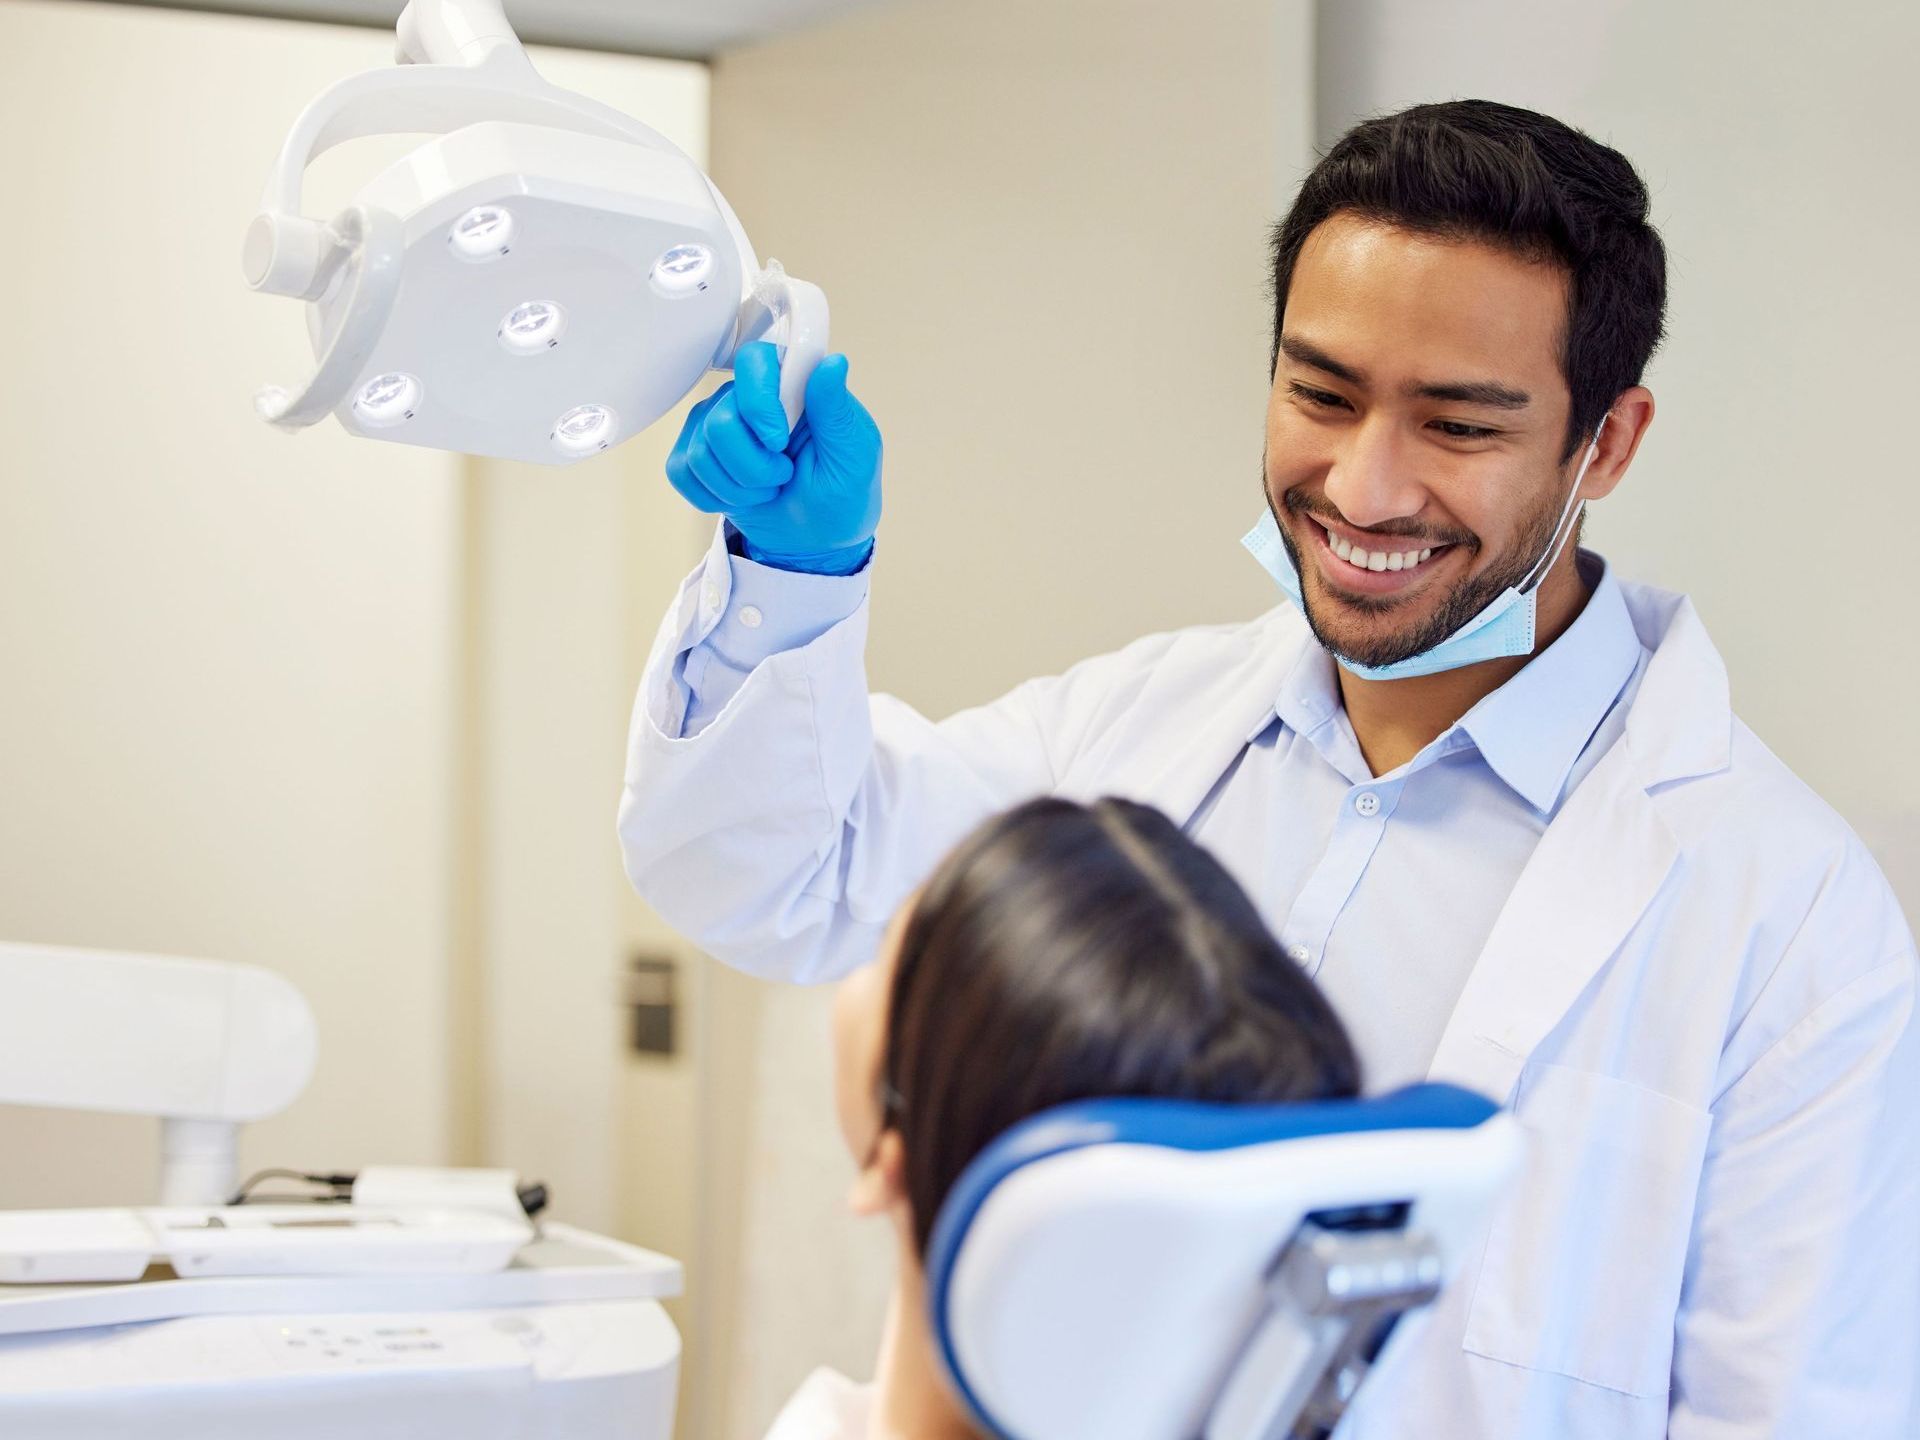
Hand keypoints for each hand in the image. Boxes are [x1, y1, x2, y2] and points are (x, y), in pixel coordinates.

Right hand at [664, 341, 882, 574]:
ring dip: (739, 487)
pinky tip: (741, 498)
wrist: (817, 539)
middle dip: (753, 466)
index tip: (778, 442)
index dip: (758, 403)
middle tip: (783, 476)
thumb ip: (837, 411)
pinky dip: (713, 497)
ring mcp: (716, 423)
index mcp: (792, 385)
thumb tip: (833, 363)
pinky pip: (681, 471)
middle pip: (720, 420)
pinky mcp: (695, 454)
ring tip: (768, 490)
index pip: (755, 361)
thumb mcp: (854, 457)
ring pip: (701, 451)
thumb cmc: (842, 495)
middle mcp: (748, 397)